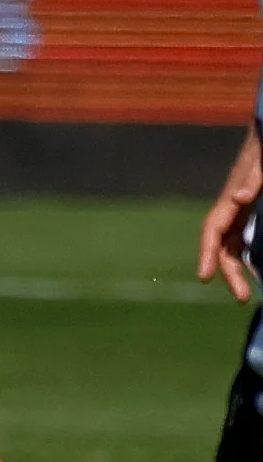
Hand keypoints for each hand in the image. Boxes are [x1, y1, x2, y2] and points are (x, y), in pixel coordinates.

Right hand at [201, 124, 260, 302]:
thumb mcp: (261, 163)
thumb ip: (253, 178)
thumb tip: (238, 197)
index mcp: (230, 201)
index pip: (212, 231)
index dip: (207, 254)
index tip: (205, 277)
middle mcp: (232, 211)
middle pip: (223, 247)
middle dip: (229, 273)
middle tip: (242, 298)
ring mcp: (243, 215)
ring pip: (234, 248)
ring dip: (239, 271)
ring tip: (246, 295)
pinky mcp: (253, 216)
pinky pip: (247, 242)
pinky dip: (251, 259)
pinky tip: (258, 272)